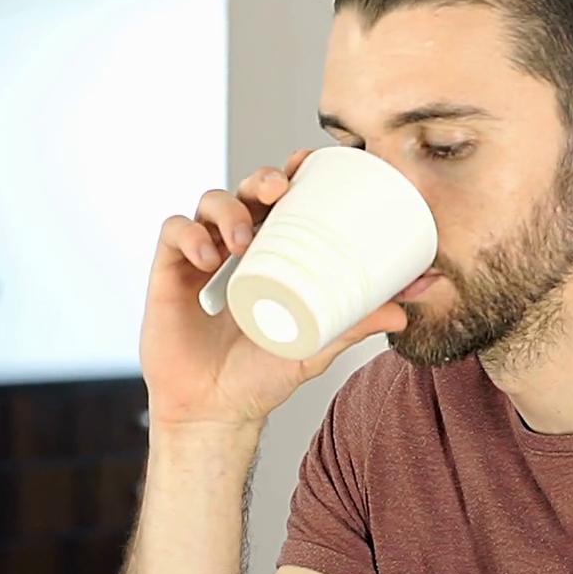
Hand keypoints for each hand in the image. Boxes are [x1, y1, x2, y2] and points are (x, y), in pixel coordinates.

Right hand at [140, 150, 407, 431]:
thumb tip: (405, 312)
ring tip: (243, 240)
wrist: (216, 411)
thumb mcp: (315, 346)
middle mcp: (236, 247)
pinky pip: (173, 231)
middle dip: (263, 178)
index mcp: (273, 254)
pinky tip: (208, 258)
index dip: (292, 171)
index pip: (281, 198)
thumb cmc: (263, 376)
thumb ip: (356, 326)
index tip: (310, 162)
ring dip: (228, 210)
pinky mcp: (167, 272)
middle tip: (279, 189)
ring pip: (209, 202)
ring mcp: (201, 256)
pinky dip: (190, 235)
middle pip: (247, 189)